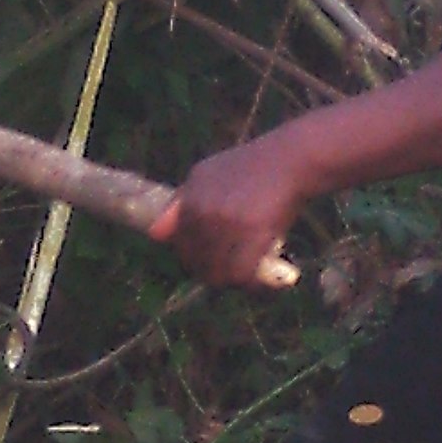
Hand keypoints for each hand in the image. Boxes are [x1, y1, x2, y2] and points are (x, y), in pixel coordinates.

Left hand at [149, 131, 303, 287]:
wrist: (287, 159)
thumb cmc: (248, 167)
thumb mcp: (204, 175)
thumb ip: (178, 204)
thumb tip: (154, 235)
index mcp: (190, 200)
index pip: (182, 247)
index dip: (196, 259)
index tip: (212, 260)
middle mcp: (205, 213)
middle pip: (198, 263)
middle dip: (212, 272)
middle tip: (231, 271)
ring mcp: (229, 224)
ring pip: (219, 272)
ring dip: (230, 281)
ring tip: (244, 278)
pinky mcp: (255, 233)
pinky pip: (242, 273)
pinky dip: (249, 283)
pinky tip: (258, 281)